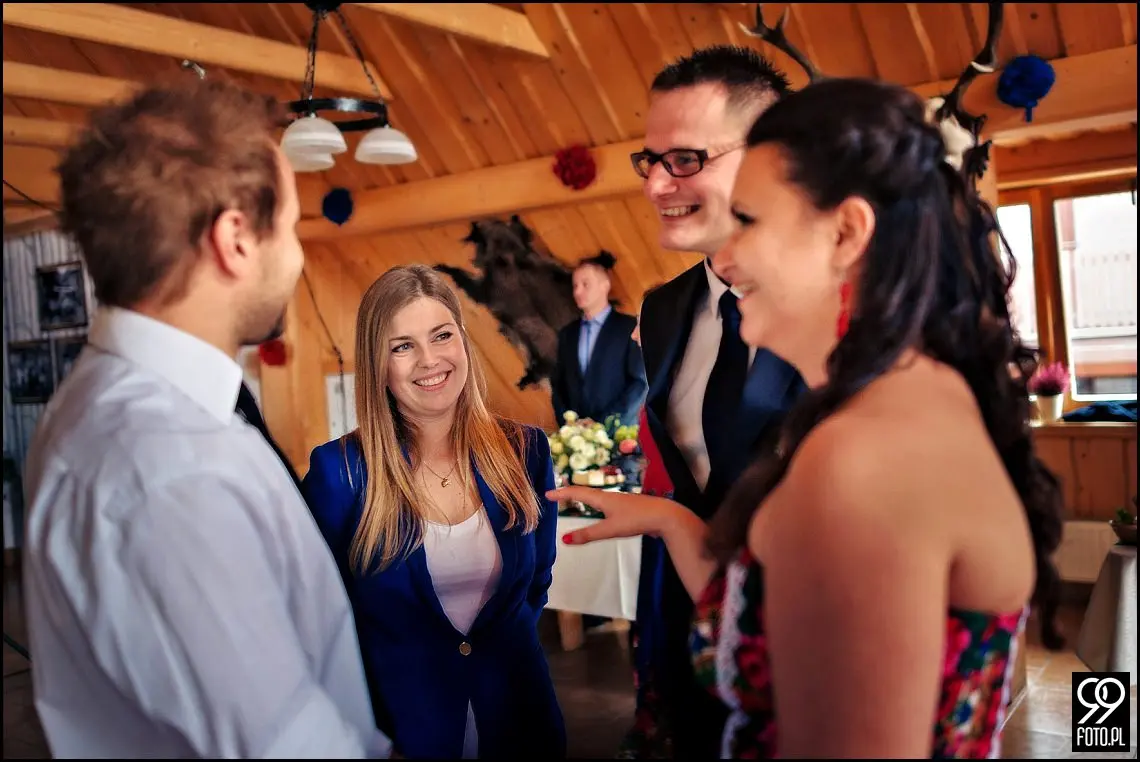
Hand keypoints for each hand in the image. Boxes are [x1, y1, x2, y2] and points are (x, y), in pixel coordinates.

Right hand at [545, 486, 681, 544]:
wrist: (665, 516)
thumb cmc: (637, 520)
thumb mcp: (610, 529)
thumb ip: (588, 534)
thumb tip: (564, 539)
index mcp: (603, 498)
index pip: (577, 493)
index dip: (561, 493)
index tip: (547, 494)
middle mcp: (609, 497)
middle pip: (585, 493)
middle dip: (569, 494)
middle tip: (555, 496)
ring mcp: (620, 502)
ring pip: (596, 498)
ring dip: (582, 498)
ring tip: (573, 500)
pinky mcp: (628, 508)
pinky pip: (605, 504)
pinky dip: (595, 505)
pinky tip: (600, 511)